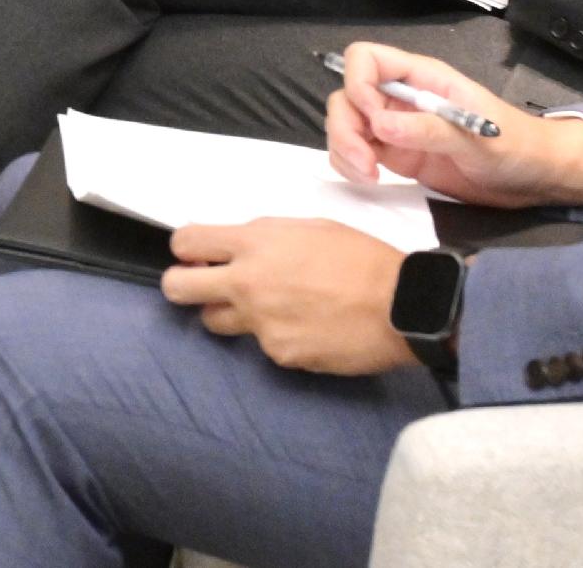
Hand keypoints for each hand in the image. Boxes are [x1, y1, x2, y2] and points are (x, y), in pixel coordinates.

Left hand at [161, 217, 414, 374]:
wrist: (405, 305)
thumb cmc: (363, 261)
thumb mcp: (308, 228)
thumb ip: (262, 237)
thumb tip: (235, 247)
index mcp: (253, 244)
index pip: (185, 242)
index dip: (187, 249)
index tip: (196, 255)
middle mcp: (247, 283)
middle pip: (177, 288)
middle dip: (184, 285)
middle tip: (204, 286)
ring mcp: (261, 323)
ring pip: (215, 322)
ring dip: (230, 314)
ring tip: (267, 308)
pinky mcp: (280, 354)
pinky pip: (263, 346)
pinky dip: (277, 337)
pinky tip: (307, 328)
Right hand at [326, 41, 582, 209]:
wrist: (535, 179)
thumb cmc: (515, 147)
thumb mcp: (477, 137)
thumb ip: (430, 130)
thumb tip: (378, 127)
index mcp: (421, 80)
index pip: (366, 59)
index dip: (357, 83)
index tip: (371, 119)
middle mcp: (400, 99)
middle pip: (347, 96)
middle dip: (345, 127)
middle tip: (365, 162)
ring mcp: (395, 127)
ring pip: (346, 125)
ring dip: (344, 149)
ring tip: (368, 176)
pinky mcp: (394, 155)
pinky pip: (355, 152)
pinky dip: (350, 165)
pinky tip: (370, 180)